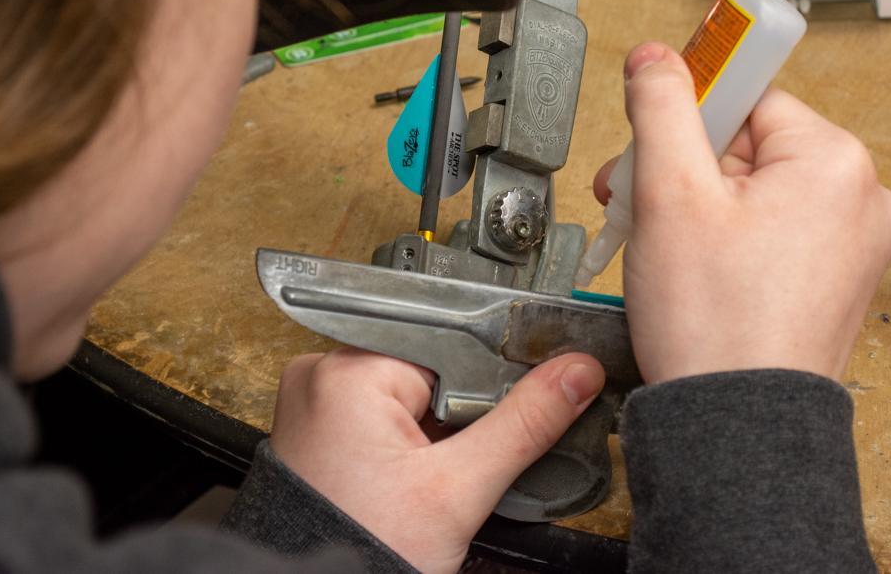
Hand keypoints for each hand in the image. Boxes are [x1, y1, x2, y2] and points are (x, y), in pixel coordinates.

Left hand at [270, 347, 604, 573]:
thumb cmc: (362, 548)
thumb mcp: (458, 490)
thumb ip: (524, 423)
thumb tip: (577, 372)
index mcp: (348, 370)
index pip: (448, 343)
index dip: (490, 377)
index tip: (518, 407)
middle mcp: (321, 373)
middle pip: (428, 365)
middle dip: (460, 408)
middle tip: (455, 464)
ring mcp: (313, 400)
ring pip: (405, 389)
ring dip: (433, 425)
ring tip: (426, 475)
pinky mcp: (315, 426)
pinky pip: (376, 410)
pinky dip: (404, 436)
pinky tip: (407, 474)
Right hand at [595, 42, 890, 383]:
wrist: (733, 420)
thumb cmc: (714, 323)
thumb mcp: (669, 193)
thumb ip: (661, 108)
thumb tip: (656, 58)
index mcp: (833, 163)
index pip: (745, 97)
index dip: (684, 116)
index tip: (650, 135)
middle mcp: (858, 199)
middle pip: (746, 145)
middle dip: (681, 168)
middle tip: (639, 200)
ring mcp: (849, 245)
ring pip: (752, 191)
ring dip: (695, 205)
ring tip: (660, 243)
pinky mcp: (830, 279)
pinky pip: (769, 231)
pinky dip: (723, 238)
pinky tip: (690, 265)